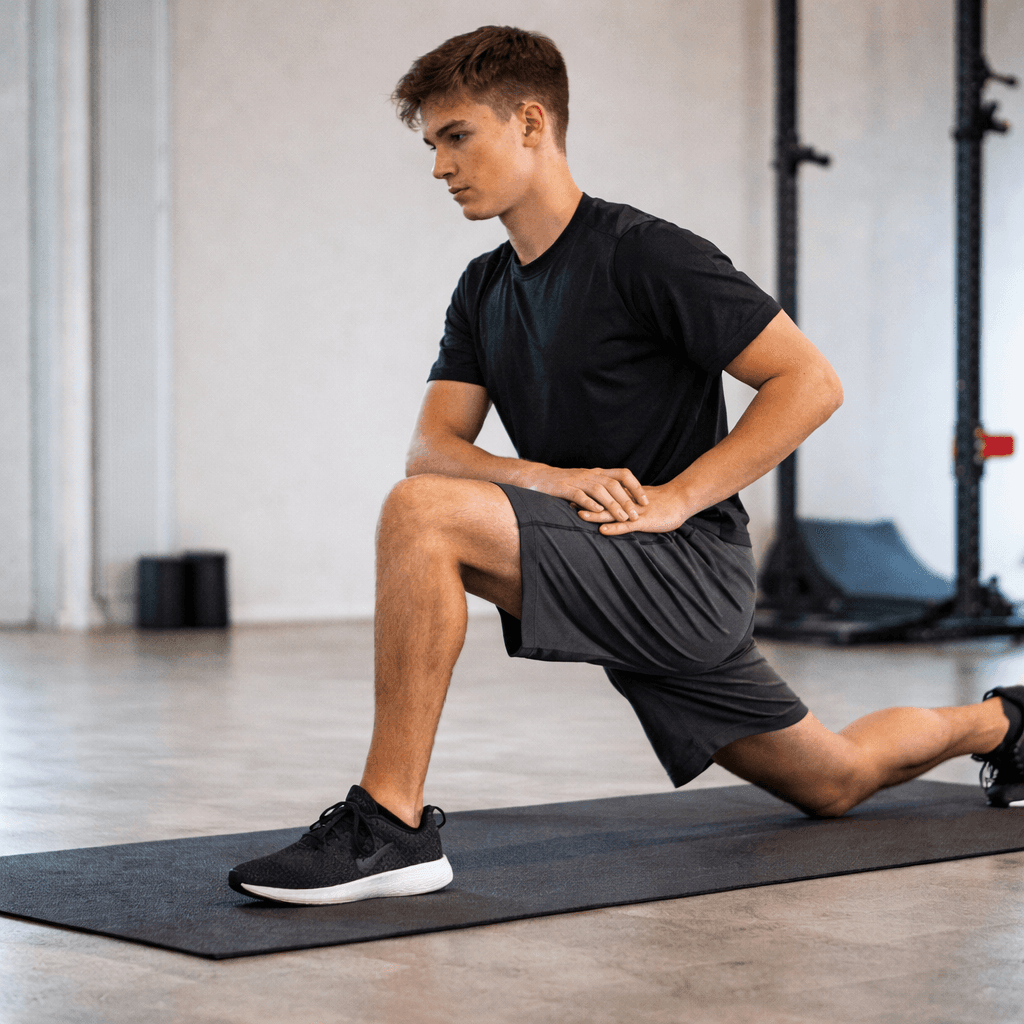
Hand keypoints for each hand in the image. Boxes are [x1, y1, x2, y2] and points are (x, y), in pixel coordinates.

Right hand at [529, 466, 647, 522]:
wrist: (538, 478)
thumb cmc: (564, 484)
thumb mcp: (586, 483)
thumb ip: (602, 490)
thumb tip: (622, 503)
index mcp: (598, 472)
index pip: (623, 474)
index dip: (636, 486)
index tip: (645, 501)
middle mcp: (590, 474)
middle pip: (614, 484)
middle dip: (627, 500)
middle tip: (637, 515)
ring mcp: (577, 480)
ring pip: (600, 490)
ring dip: (612, 504)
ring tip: (622, 518)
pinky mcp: (564, 488)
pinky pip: (579, 494)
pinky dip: (589, 503)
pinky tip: (598, 513)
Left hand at [577, 483, 688, 535]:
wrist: (681, 499)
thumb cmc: (662, 501)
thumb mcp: (642, 499)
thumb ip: (629, 500)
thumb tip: (616, 502)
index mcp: (626, 496)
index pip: (604, 494)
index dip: (589, 494)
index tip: (572, 494)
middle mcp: (628, 502)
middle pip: (603, 501)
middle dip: (586, 502)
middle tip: (568, 501)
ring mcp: (635, 512)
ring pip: (612, 513)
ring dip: (595, 514)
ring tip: (579, 515)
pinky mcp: (643, 521)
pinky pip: (626, 525)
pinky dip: (614, 528)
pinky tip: (602, 530)